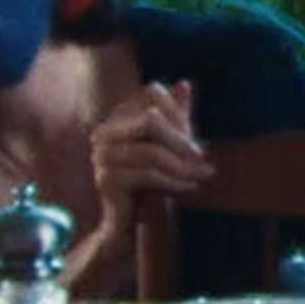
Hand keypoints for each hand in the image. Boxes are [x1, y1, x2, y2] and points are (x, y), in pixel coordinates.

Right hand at [89, 78, 203, 210]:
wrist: (133, 220)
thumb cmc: (153, 179)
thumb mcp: (168, 144)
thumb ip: (174, 114)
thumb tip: (184, 83)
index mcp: (116, 118)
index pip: (152, 100)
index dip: (178, 115)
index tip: (196, 137)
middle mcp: (104, 133)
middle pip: (150, 120)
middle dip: (180, 139)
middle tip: (203, 156)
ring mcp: (101, 156)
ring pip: (151, 151)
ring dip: (182, 164)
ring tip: (203, 175)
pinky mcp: (106, 180)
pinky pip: (147, 174)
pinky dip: (174, 180)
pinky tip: (191, 187)